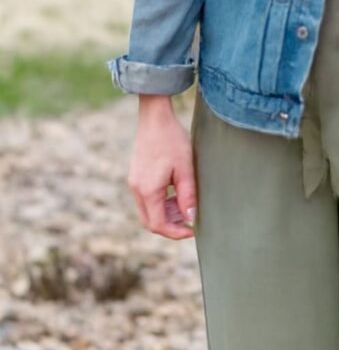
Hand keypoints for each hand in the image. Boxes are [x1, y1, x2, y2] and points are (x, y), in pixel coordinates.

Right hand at [127, 96, 196, 239]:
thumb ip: (187, 196)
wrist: (155, 117)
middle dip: (170, 226)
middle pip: (150, 221)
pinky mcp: (136, 176)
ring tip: (185, 206)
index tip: (192, 230)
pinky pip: (146, 199)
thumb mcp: (185, 168)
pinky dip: (160, 203)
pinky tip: (176, 194)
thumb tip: (191, 218)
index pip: (158, 225)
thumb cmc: (172, 140)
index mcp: (148, 190)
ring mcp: (134, 182)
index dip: (176, 232)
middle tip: (190, 222)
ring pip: (148, 211)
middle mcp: (137, 189)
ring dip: (166, 214)